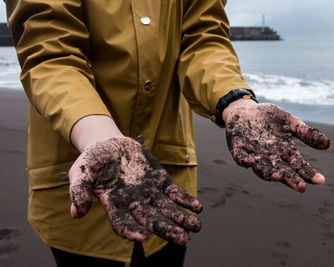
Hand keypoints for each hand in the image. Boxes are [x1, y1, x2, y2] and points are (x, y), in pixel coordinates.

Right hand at [68, 136, 202, 245]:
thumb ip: (79, 191)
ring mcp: (149, 192)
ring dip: (181, 218)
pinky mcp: (159, 180)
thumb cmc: (92, 161)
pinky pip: (174, 192)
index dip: (131, 231)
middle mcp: (134, 202)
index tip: (143, 237)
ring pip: (167, 209)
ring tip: (196, 227)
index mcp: (114, 204)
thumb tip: (77, 213)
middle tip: (183, 240)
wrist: (109, 144)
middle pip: (151, 220)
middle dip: (167, 230)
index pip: (123, 223)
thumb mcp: (80, 173)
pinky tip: (197, 208)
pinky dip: (185, 200)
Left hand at [224, 102, 330, 191]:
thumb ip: (307, 133)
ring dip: (268, 173)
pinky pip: (240, 157)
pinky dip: (244, 160)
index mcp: (284, 152)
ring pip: (261, 168)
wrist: (245, 110)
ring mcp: (253, 154)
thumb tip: (328, 144)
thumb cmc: (269, 119)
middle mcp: (270, 158)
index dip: (309, 173)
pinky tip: (249, 162)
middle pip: (282, 171)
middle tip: (302, 187)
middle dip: (291, 179)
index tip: (320, 180)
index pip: (299, 166)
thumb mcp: (290, 122)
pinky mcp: (238, 149)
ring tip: (278, 176)